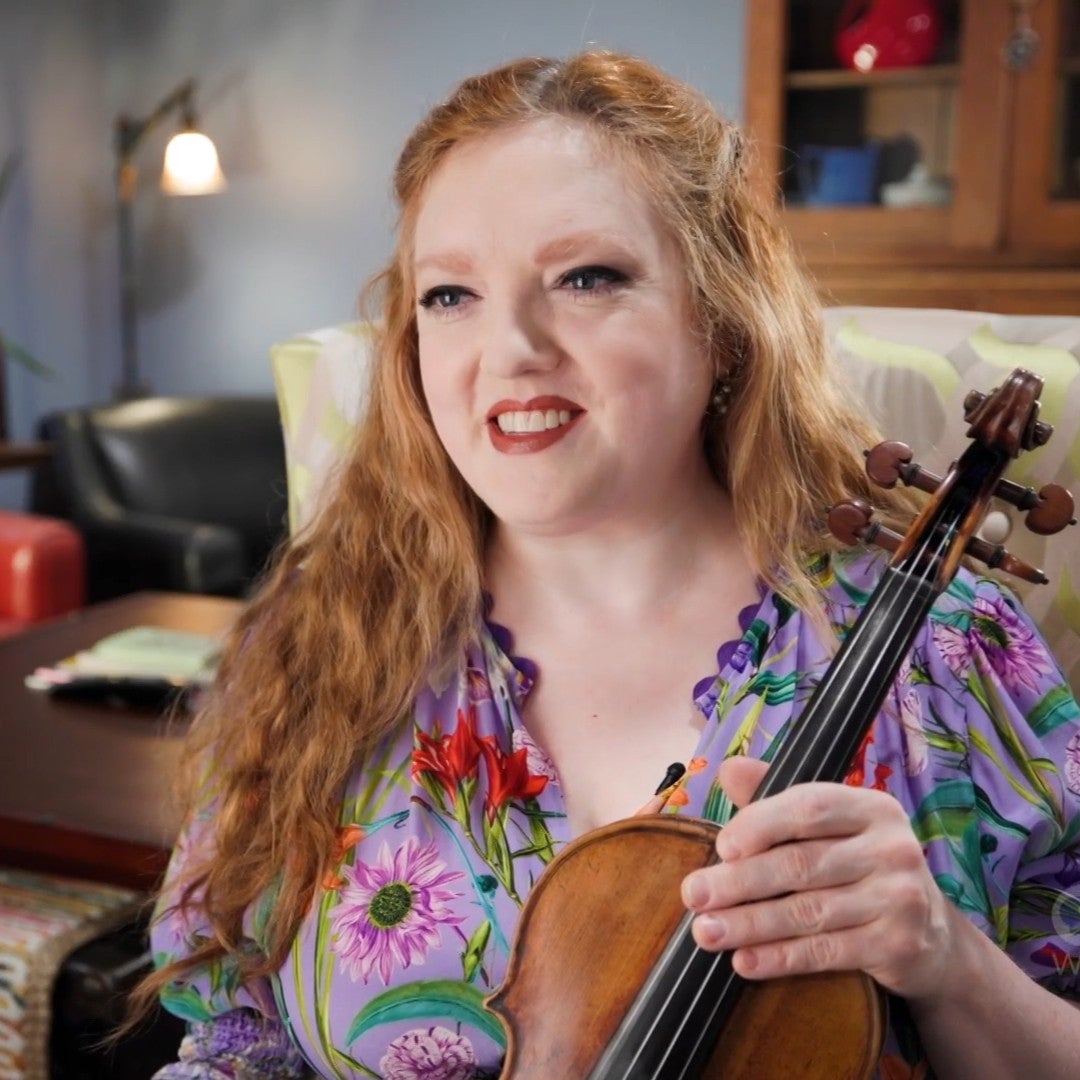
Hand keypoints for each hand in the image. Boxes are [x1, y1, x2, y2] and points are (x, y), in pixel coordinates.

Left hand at [681, 757, 959, 1000]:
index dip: (760, 824)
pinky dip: (780, 958)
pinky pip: (826, 952)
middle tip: (694, 894)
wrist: (931, 937)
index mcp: (871, 807)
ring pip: (807, 912)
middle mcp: (891, 847)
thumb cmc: (861, 868)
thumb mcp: (831, 827)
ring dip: (749, 924)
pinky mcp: (897, 945)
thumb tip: (728, 769)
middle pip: (801, 864)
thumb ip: (777, 799)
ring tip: (706, 932)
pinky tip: (744, 961)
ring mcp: (899, 898)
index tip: (720, 846)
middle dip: (739, 881)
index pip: (809, 807)